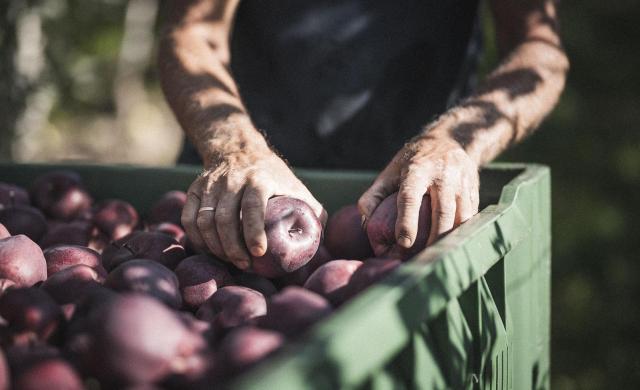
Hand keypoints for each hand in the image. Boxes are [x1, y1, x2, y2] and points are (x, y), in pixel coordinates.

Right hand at [182, 148, 325, 269]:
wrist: (239, 150)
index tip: (259, 253)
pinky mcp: (194, 190)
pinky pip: (189, 219)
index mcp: (259, 179)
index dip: (254, 231)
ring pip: (204, 221)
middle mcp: (232, 180)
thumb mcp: (295, 187)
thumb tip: (320, 239)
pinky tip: (210, 251)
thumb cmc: (273, 177)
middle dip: (232, 248)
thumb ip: (311, 211)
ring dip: (215, 247)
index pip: (253, 207)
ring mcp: (210, 185)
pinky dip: (196, 240)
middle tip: (244, 265)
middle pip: (225, 218)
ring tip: (230, 260)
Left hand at [358, 132, 479, 247]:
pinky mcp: (474, 190)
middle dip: (434, 237)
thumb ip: (374, 195)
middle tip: (423, 258)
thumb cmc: (412, 162)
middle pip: (442, 211)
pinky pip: (471, 216)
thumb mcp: (390, 171)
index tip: (403, 242)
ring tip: (438, 257)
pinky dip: (462, 233)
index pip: (411, 197)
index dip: (407, 221)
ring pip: (462, 216)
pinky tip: (452, 247)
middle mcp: (443, 175)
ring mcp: (462, 182)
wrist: (449, 140)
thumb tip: (365, 223)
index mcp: (417, 170)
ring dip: (451, 239)